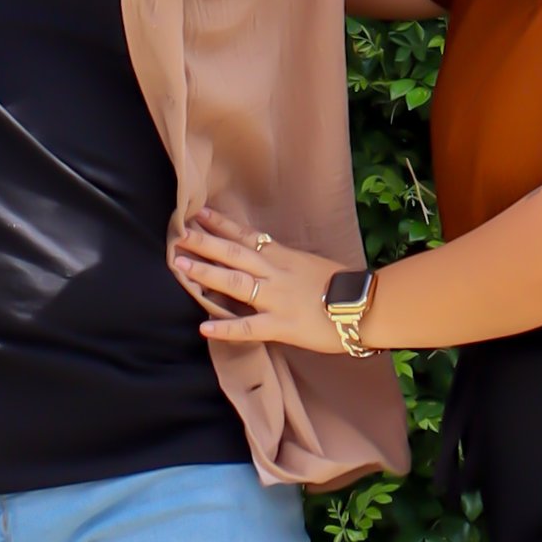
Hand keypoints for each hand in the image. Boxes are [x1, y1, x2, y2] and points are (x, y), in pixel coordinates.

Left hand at [170, 208, 354, 353]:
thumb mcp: (310, 263)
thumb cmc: (343, 285)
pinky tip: (203, 328)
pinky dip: (225, 328)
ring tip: (181, 267)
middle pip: (233, 253)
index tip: (197, 213)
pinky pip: (248, 327)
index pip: (246, 235)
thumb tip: (265, 256)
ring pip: (235, 283)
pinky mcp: (280, 325)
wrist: (364, 305)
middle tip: (177, 236)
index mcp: (282, 256)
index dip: (221, 224)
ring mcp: (275, 299)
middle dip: (204, 244)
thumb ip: (285, 261)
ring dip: (206, 274)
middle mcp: (274, 273)